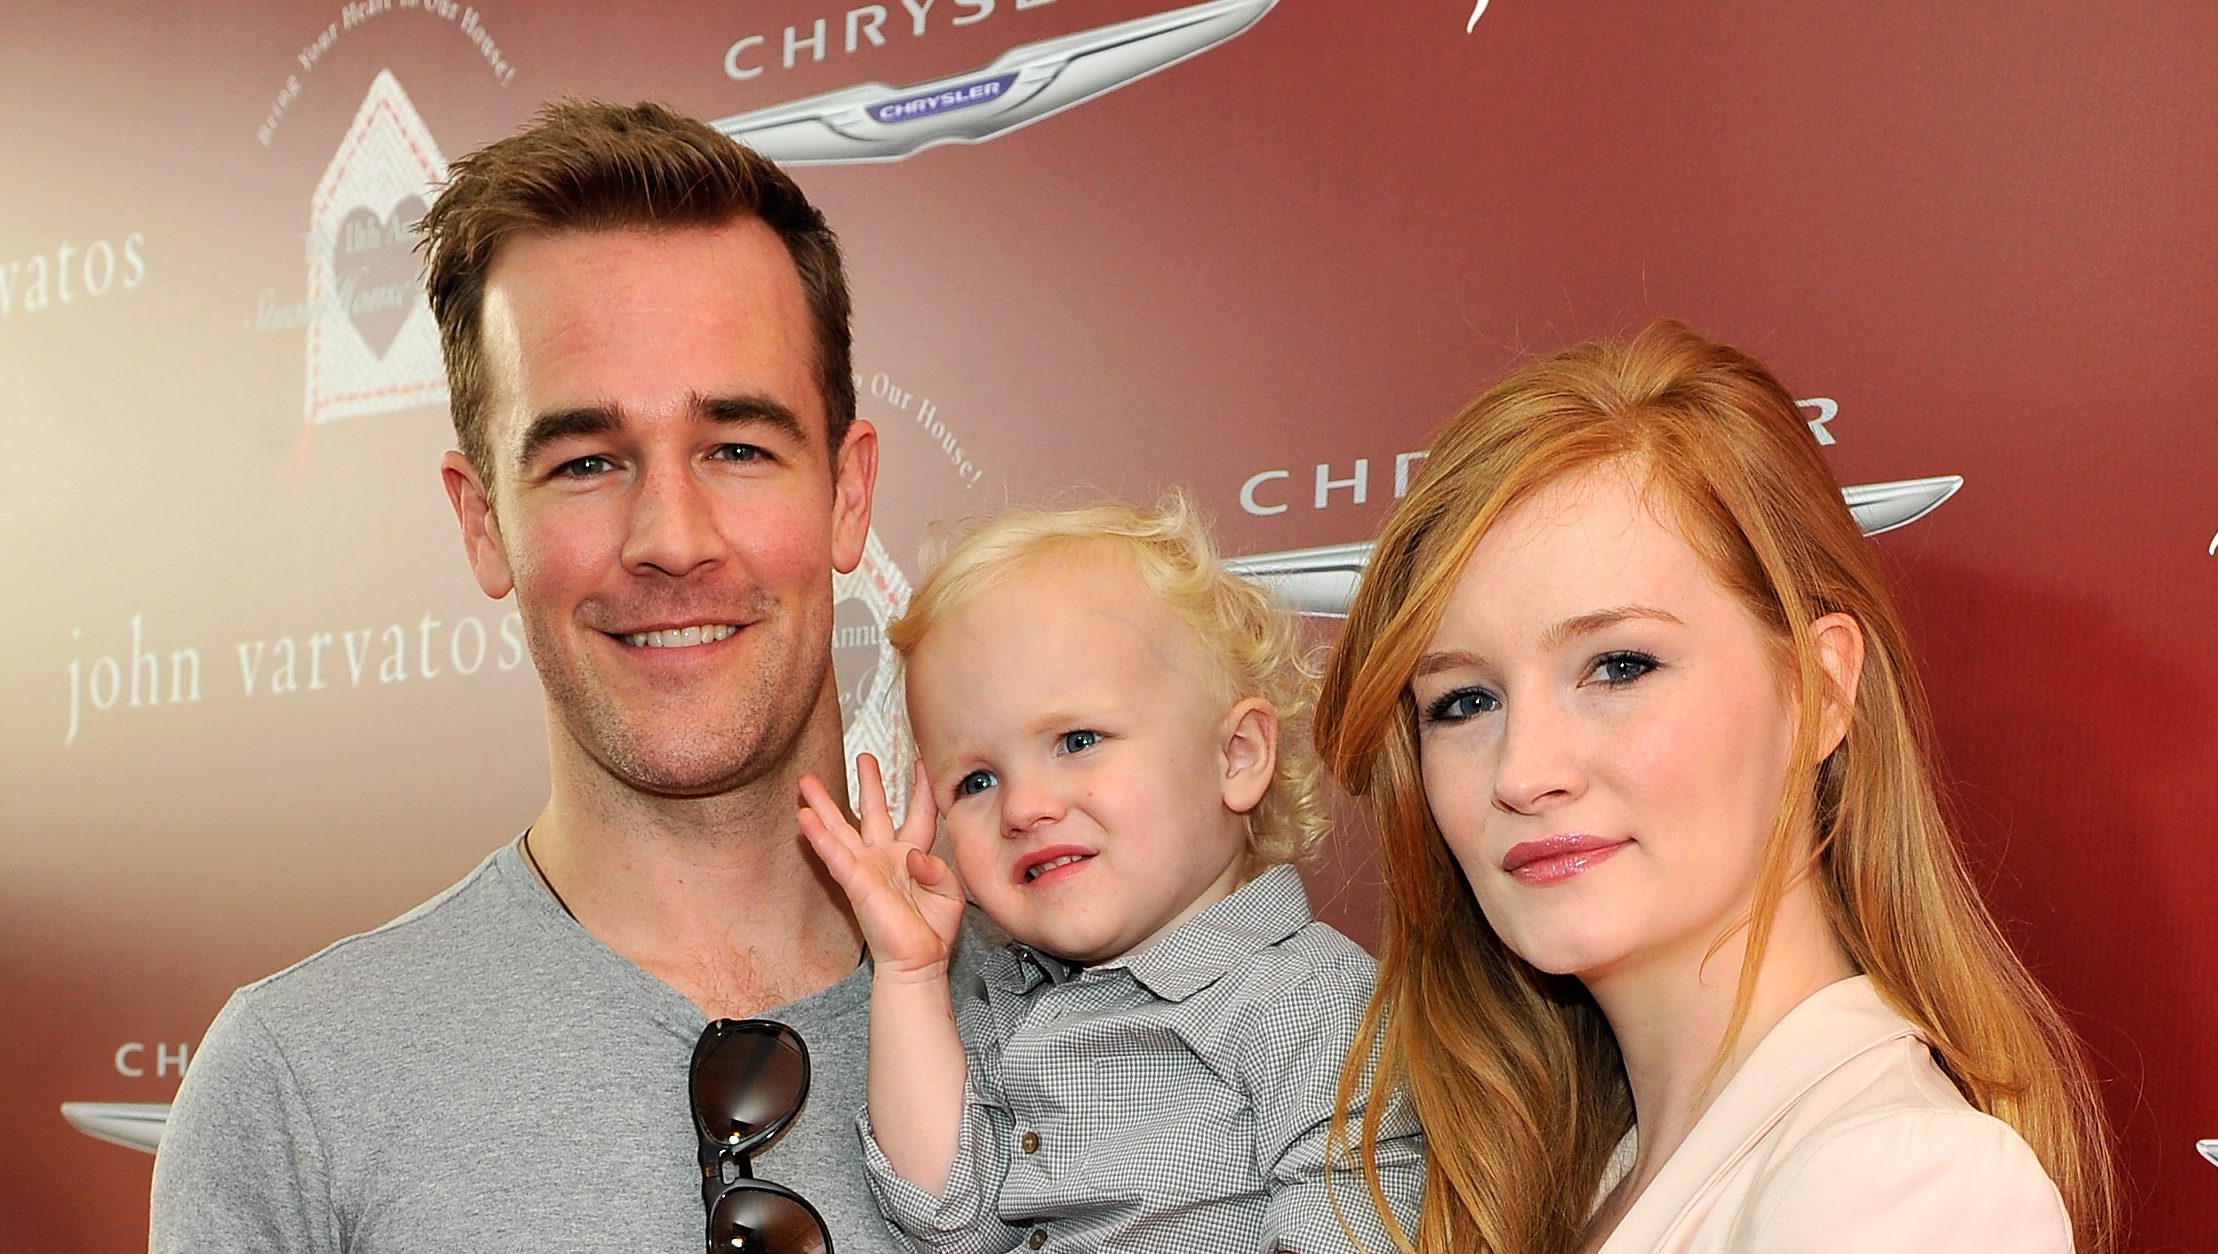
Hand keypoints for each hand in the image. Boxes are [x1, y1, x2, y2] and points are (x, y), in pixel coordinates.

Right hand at [798, 755, 964, 982]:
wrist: (918, 963)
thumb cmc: (933, 931)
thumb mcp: (951, 893)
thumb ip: (939, 868)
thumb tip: (916, 858)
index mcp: (914, 855)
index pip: (920, 813)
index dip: (921, 787)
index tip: (922, 761)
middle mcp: (887, 856)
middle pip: (875, 811)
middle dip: (868, 783)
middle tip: (863, 757)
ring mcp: (868, 868)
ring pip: (842, 829)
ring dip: (825, 805)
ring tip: (807, 781)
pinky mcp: (855, 882)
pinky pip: (834, 854)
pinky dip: (819, 836)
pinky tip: (804, 817)